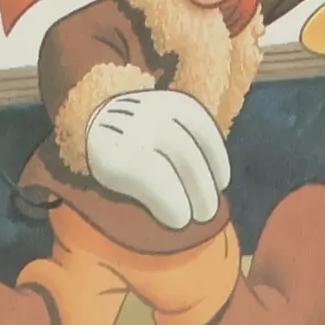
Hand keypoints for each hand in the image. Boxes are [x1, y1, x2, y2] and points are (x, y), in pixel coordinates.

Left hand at [84, 89, 230, 228]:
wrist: (102, 123)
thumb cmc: (114, 169)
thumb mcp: (113, 189)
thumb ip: (139, 203)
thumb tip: (179, 221)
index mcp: (109, 147)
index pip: (149, 170)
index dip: (170, 198)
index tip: (182, 222)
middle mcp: (134, 120)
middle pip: (178, 151)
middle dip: (197, 188)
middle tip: (206, 216)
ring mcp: (156, 106)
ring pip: (194, 137)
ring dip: (210, 175)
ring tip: (214, 203)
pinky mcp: (176, 102)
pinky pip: (204, 125)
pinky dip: (217, 154)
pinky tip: (222, 179)